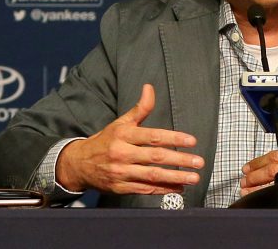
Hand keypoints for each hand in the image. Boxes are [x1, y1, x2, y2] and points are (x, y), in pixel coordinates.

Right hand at [56, 84, 203, 194]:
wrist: (78, 164)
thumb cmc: (105, 140)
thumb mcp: (121, 122)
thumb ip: (140, 108)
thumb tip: (149, 87)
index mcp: (124, 135)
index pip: (153, 136)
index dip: (174, 138)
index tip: (192, 141)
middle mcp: (122, 154)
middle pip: (155, 157)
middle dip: (180, 160)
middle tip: (199, 161)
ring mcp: (121, 173)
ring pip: (152, 176)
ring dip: (175, 177)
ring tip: (194, 177)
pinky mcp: (120, 188)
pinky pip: (145, 189)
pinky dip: (163, 190)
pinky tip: (179, 188)